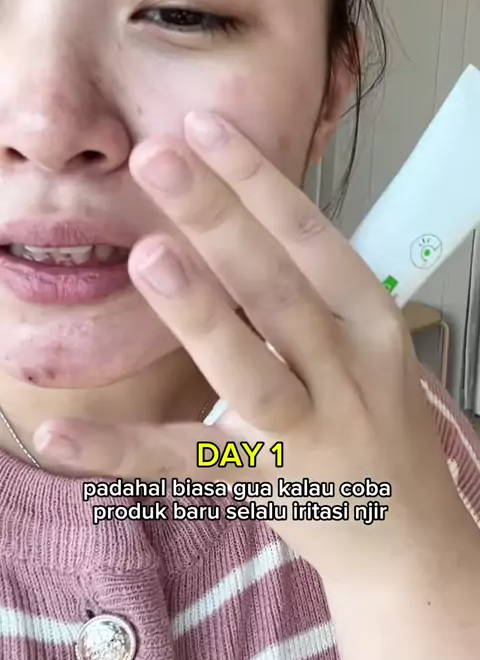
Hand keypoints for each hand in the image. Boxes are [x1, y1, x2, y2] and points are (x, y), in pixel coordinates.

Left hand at [36, 111, 476, 582]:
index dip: (256, 179)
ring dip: (199, 314)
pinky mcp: (263, 488)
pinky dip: (120, 451)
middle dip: (220, 219)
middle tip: (159, 159)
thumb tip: (233, 208)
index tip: (202, 126)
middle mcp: (346, 371)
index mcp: (370, 320)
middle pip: (279, 288)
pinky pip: (185, 466)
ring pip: (249, 370)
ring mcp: (308, 434)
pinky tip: (57, 433)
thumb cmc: (376, 419)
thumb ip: (306, 283)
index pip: (312, 237)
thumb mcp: (365, 340)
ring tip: (148, 256)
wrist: (408, 534)